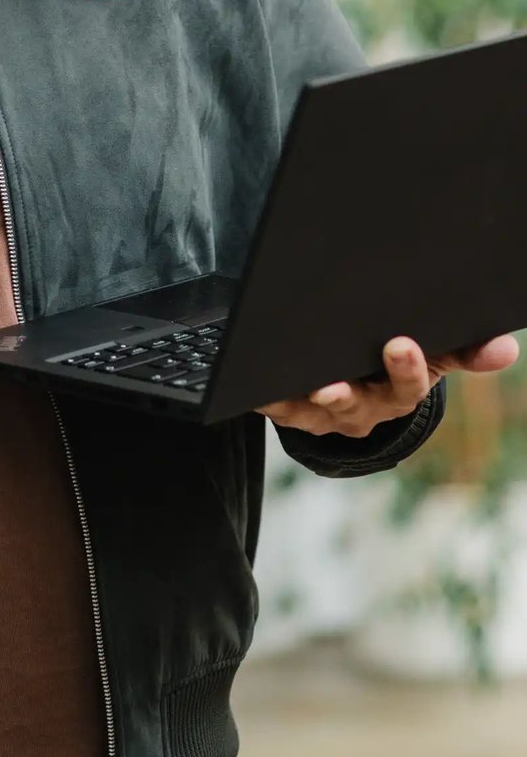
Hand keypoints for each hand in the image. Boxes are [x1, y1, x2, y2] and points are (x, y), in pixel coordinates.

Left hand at [256, 331, 520, 438]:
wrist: (360, 386)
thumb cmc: (397, 363)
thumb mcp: (434, 355)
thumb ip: (466, 349)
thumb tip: (506, 348)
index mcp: (400, 392)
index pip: (410, 386)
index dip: (407, 369)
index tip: (400, 344)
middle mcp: (365, 407)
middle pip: (357, 403)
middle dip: (346, 393)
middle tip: (334, 384)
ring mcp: (328, 412)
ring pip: (314, 409)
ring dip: (301, 400)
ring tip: (290, 386)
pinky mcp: (295, 408)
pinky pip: (278, 406)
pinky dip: (266, 397)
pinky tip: (255, 386)